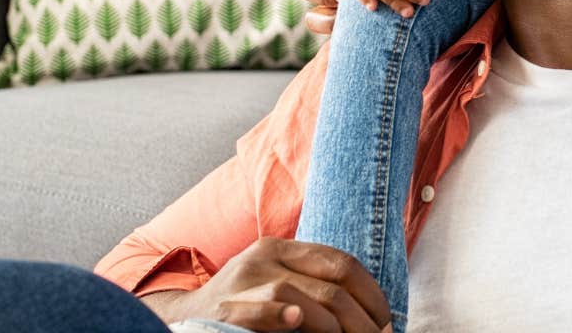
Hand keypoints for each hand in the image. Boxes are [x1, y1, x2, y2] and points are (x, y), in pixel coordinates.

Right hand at [156, 237, 390, 332]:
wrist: (184, 318)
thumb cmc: (243, 304)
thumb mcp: (278, 281)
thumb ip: (315, 287)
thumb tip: (372, 314)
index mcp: (282, 248)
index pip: (341, 263)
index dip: (371, 293)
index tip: (387, 318)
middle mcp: (263, 258)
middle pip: (328, 283)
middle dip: (361, 316)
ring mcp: (242, 282)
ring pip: (298, 295)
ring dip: (334, 325)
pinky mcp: (223, 310)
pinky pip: (256, 309)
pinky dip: (278, 315)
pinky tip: (295, 320)